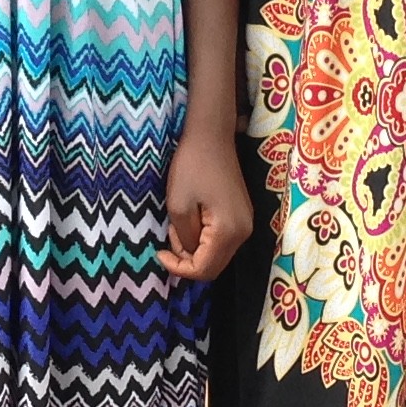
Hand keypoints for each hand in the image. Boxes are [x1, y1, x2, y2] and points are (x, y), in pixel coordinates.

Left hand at [158, 121, 252, 279]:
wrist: (211, 136)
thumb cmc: (191, 167)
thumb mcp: (178, 206)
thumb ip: (185, 238)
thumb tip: (189, 254)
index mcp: (228, 232)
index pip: (204, 270)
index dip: (179, 268)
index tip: (159, 252)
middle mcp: (243, 233)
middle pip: (214, 268)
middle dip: (187, 261)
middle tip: (170, 236)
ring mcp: (245, 224)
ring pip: (217, 255)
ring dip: (194, 249)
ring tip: (178, 225)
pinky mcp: (241, 216)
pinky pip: (221, 241)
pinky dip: (203, 240)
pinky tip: (191, 220)